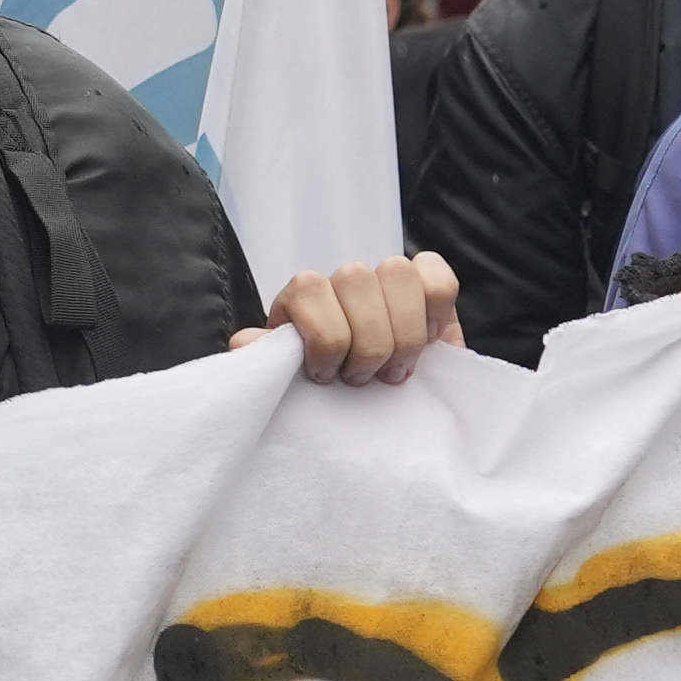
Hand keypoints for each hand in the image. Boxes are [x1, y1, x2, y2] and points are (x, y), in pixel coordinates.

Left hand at [244, 256, 457, 383]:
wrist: (377, 408)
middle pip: (354, 279)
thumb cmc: (328, 394)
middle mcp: (344, 282)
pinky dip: (434, 311)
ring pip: (396, 273)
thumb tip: (243, 344)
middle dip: (365, 343)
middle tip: (362, 380)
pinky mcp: (428, 287)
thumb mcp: (294, 382)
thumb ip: (269, 359)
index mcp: (305, 298)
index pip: (309, 288)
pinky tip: (428, 343)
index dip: (324, 338)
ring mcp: (387, 280)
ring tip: (395, 370)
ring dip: (402, 333)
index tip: (326, 376)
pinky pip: (437, 276)